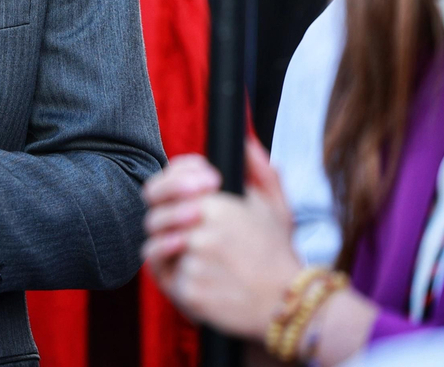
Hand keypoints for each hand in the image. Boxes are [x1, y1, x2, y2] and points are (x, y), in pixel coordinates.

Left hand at [143, 139, 299, 339]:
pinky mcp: (188, 292)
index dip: (169, 188)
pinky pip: (165, 278)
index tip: (188, 198)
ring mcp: (192, 263)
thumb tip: (246, 139)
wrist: (288, 305)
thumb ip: (258, 169)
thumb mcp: (275, 206)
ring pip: (157, 248)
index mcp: (216, 205)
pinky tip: (200, 276)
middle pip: (155, 218)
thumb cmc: (277, 254)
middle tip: (188, 232)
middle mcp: (200, 232)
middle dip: (166, 223)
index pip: (164, 185)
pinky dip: (176, 277)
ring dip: (170, 251)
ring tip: (197, 256)